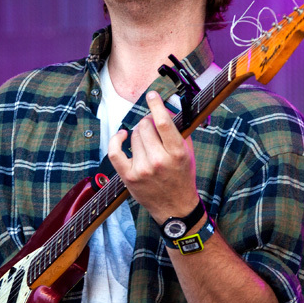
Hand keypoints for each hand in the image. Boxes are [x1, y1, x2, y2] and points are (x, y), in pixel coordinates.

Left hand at [108, 90, 200, 222]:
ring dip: (138, 134)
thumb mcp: (188, 153)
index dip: (156, 105)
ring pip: (133, 136)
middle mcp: (159, 160)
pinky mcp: (129, 177)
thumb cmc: (183, 177)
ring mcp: (142, 169)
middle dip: (148, 122)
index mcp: (177, 153)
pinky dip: (116, 139)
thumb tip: (165, 110)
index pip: (164, 122)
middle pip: (145, 126)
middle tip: (152, 127)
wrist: (176, 208)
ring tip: (146, 142)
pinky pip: (115, 151)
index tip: (152, 95)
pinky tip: (122, 135)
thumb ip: (179, 131)